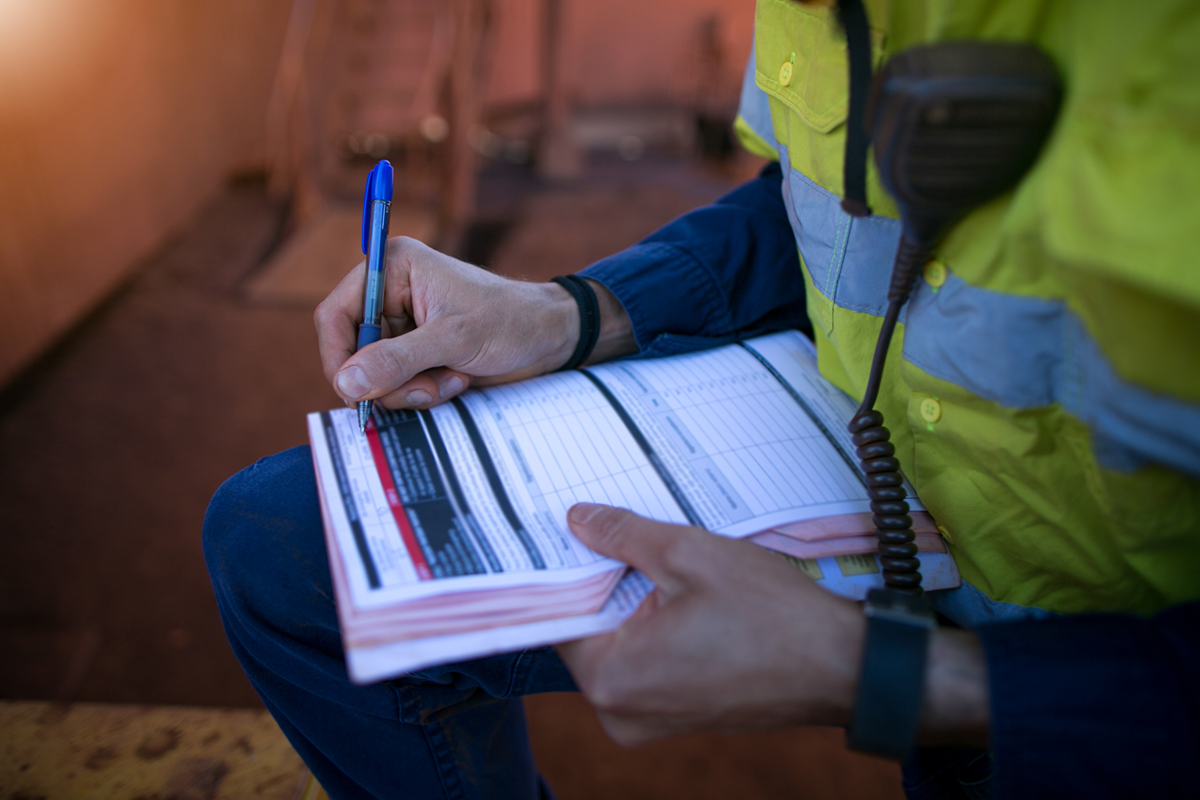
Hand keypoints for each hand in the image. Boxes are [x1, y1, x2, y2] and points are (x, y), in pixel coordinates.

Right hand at [315, 237, 633, 408]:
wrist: (551, 339)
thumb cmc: (510, 321)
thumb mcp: (454, 340)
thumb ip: (397, 360)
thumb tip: (346, 382)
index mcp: (393, 269)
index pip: (336, 314)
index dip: (338, 355)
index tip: (353, 390)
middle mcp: (392, 295)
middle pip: (353, 352)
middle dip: (387, 379)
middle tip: (424, 389)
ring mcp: (404, 327)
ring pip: (375, 375)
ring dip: (411, 389)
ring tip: (451, 379)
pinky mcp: (418, 353)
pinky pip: (398, 385)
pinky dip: (423, 392)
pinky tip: (456, 381)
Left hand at [558, 504, 991, 749]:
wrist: (843, 667)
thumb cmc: (772, 616)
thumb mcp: (689, 554)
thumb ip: (623, 535)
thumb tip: (577, 520)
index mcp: (611, 679)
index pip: (559, 613)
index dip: (570, 566)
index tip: (575, 530)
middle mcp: (618, 712)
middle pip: (587, 629)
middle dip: (607, 582)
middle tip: (631, 536)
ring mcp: (646, 721)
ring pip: (619, 643)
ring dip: (635, 603)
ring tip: (671, 565)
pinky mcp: (675, 717)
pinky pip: (646, 663)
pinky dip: (656, 627)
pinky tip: (687, 596)